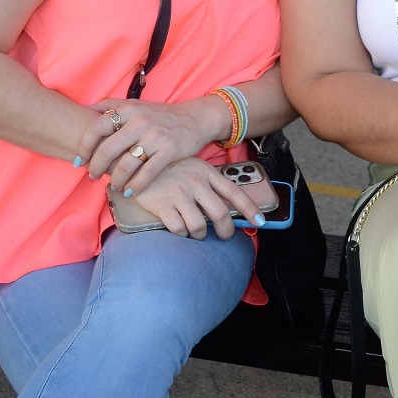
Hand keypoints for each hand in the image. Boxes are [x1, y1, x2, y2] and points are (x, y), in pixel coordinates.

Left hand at [75, 98, 223, 194]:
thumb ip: (111, 105)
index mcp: (129, 109)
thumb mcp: (136, 104)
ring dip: (115, 179)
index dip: (83, 146)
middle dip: (96, 167)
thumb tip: (84, 109)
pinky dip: (135, 186)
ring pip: (126, 164)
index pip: (97, 127)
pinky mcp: (169, 150)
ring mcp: (155, 136)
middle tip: (93, 176)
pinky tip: (130, 191)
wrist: (195, 119)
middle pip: (107, 149)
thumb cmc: (160, 115)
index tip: (78, 160)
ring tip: (114, 184)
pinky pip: (146, 174)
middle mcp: (141, 121)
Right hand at [125, 157, 265, 239]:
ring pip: (199, 226)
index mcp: (206, 172)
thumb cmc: (169, 168)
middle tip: (225, 236)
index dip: (249, 208)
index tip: (259, 222)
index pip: (233, 192)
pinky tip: (180, 229)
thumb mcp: (193, 168)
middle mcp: (195, 183)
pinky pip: (179, 229)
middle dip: (226, 231)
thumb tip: (228, 207)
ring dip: (200, 235)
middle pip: (220, 214)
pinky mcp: (162, 205)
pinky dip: (182, 235)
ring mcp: (179, 194)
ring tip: (197, 233)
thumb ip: (209, 184)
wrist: (137, 162)